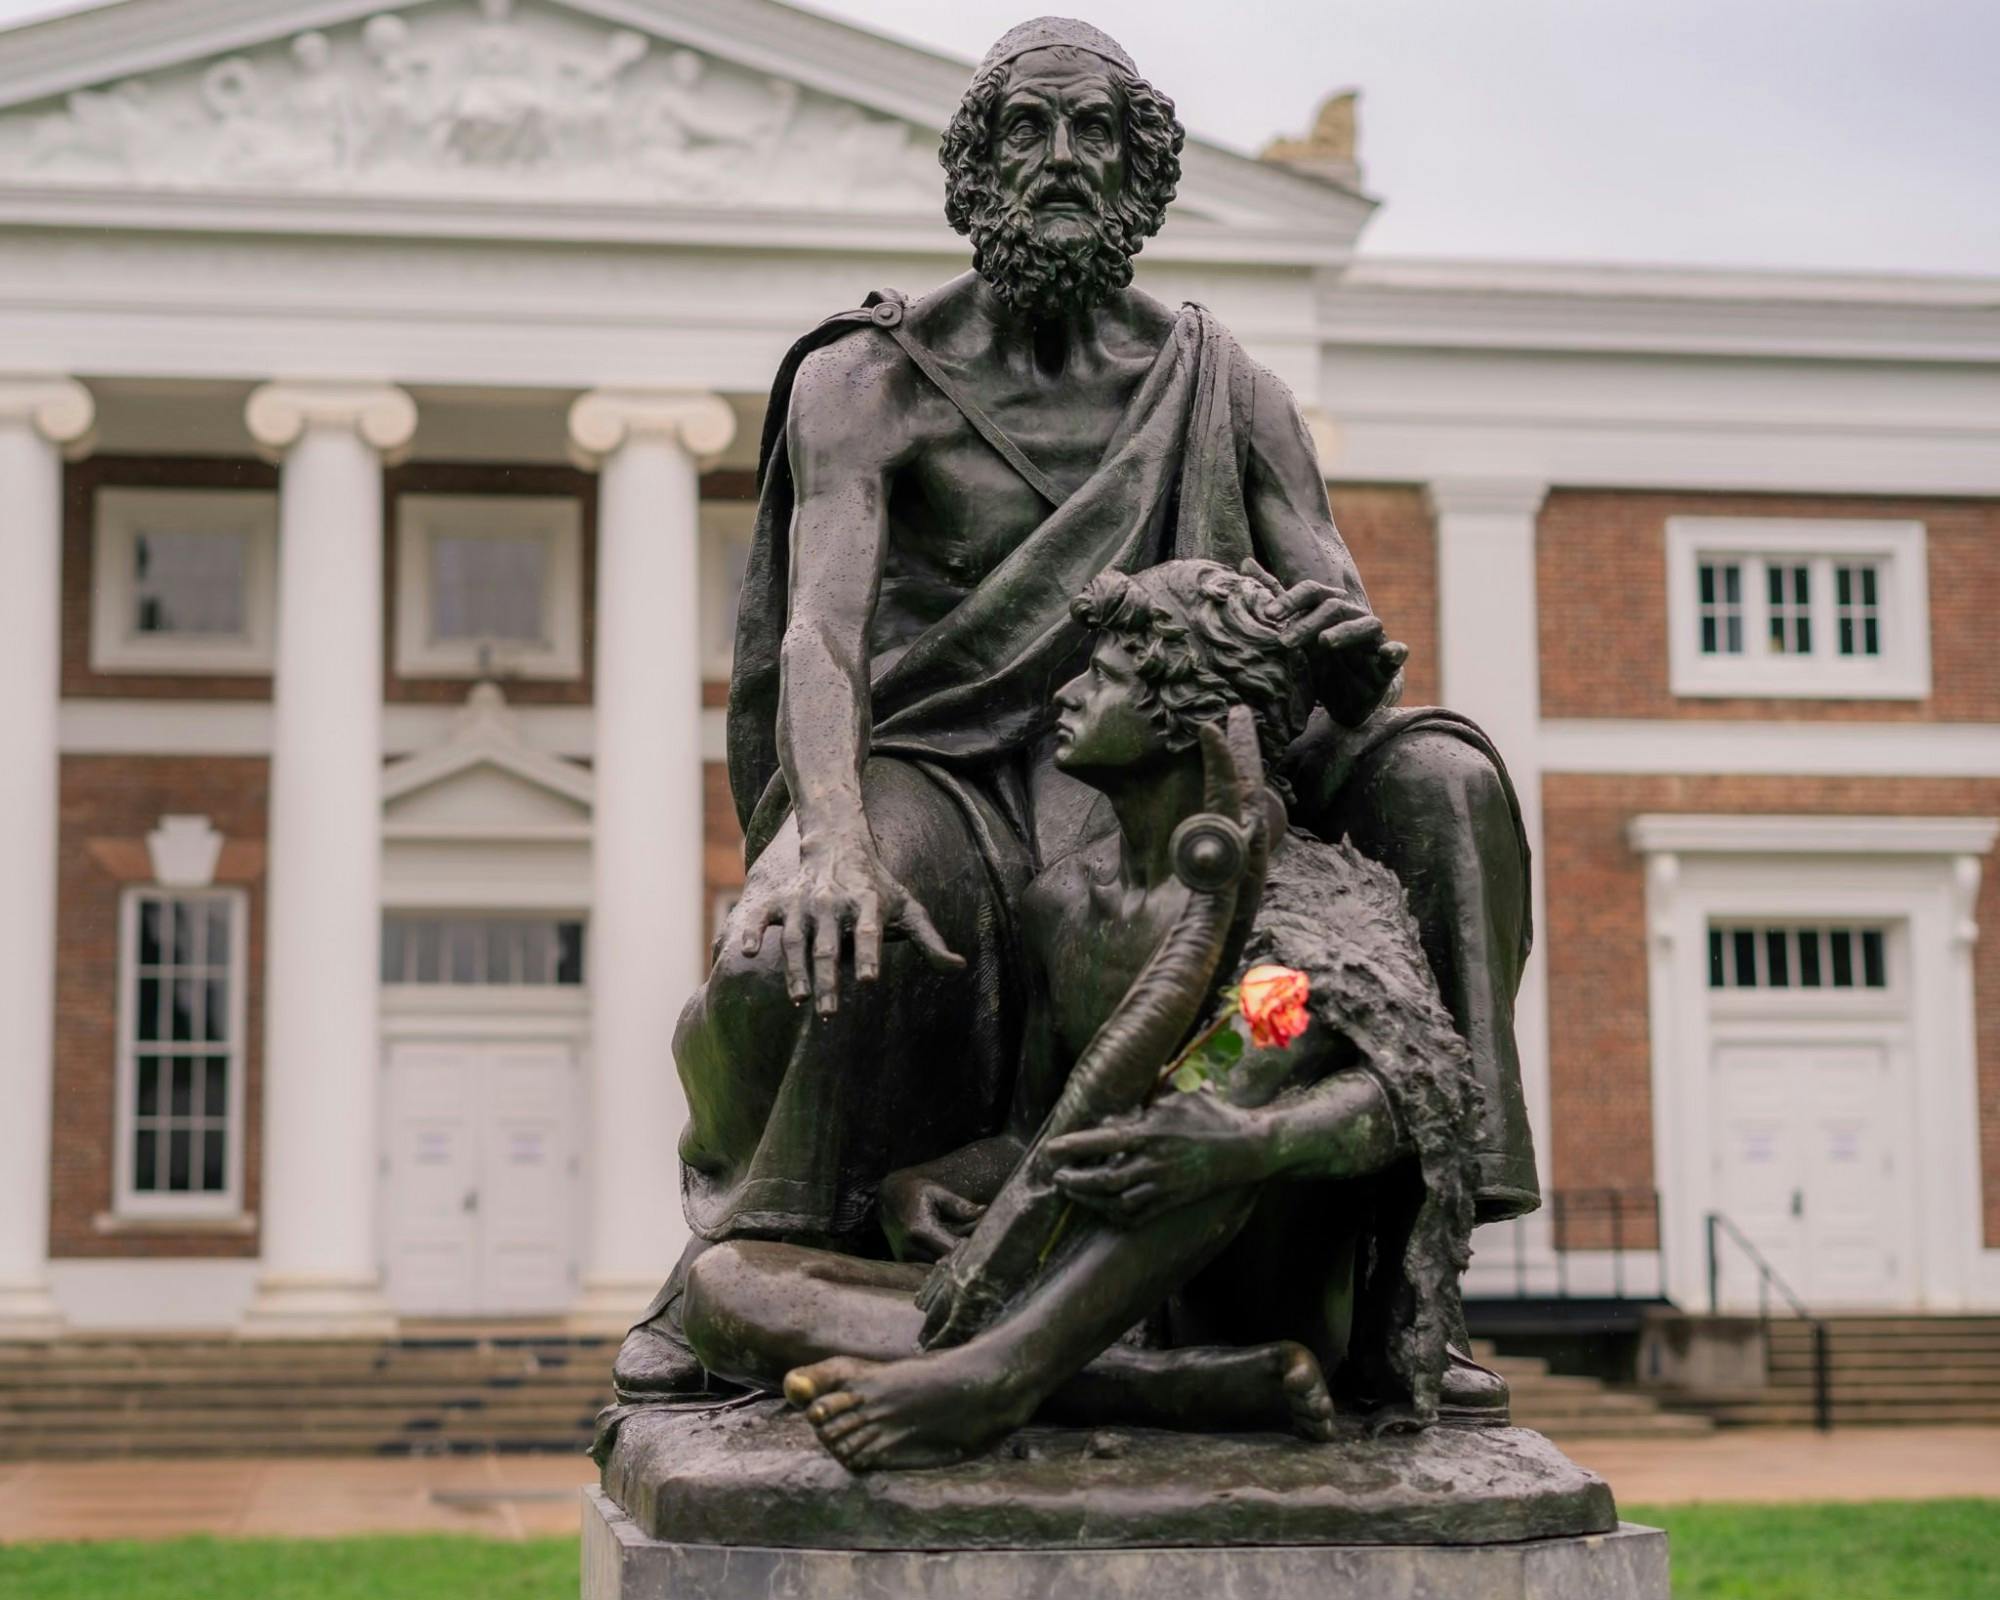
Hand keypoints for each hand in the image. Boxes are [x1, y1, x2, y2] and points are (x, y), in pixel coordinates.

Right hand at [736, 827, 962, 1014]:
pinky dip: (750, 931)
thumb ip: (929, 941)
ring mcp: (803, 902)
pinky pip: (761, 917)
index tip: (868, 981)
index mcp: (867, 903)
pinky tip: (745, 952)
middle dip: (827, 981)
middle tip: (828, 1014)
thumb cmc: (878, 887)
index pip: (868, 933)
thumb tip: (959, 968)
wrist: (837, 844)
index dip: (868, 956)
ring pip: (796, 941)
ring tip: (799, 1001)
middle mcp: (833, 903)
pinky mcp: (780, 901)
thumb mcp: (908, 907)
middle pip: (829, 946)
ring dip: (795, 972)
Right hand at [880, 1171, 985, 1262]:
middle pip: (950, 1257)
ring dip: (955, 1249)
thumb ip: (959, 1204)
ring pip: (942, 1261)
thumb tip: (982, 1212)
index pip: (953, 1249)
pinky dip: (944, 1251)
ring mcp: (908, 1258)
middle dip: (966, 1245)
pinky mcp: (907, 1261)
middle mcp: (911, 1249)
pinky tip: (948, 1236)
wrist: (887, 1198)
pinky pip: (932, 1260)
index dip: (971, 1245)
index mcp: (919, 1231)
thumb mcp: (936, 1191)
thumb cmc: (913, 1192)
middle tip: (977, 1226)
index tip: (984, 1234)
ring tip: (962, 1228)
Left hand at [1044, 1092, 1274, 1227]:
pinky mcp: (1171, 1202)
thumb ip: (1148, 1094)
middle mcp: (1153, 1163)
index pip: (1102, 1142)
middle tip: (1057, 1177)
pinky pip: (1136, 1216)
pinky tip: (1102, 1207)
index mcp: (1150, 1133)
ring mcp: (1162, 1186)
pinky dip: (1114, 1215)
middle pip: (1103, 1180)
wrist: (1245, 1148)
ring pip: (1116, 1202)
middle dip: (1074, 1182)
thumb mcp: (1178, 1095)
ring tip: (1072, 1192)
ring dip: (1089, 1200)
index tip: (1051, 1150)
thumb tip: (1122, 1090)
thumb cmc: (1211, 1114)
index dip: (1073, 1147)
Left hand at [1247, 561, 1406, 727]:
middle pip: (1335, 607)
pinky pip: (1397, 651)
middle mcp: (1353, 618)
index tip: (1269, 616)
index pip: (1312, 592)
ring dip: (1346, 631)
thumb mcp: (1292, 635)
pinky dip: (1395, 650)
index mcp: (1329, 610)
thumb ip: (1273, 599)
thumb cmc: (1318, 663)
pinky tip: (1389, 653)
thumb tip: (1245, 562)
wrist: (1344, 701)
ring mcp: (1373, 639)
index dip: (1292, 599)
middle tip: (1285, 642)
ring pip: (1367, 624)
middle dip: (1308, 623)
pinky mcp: (1388, 664)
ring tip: (1324, 643)